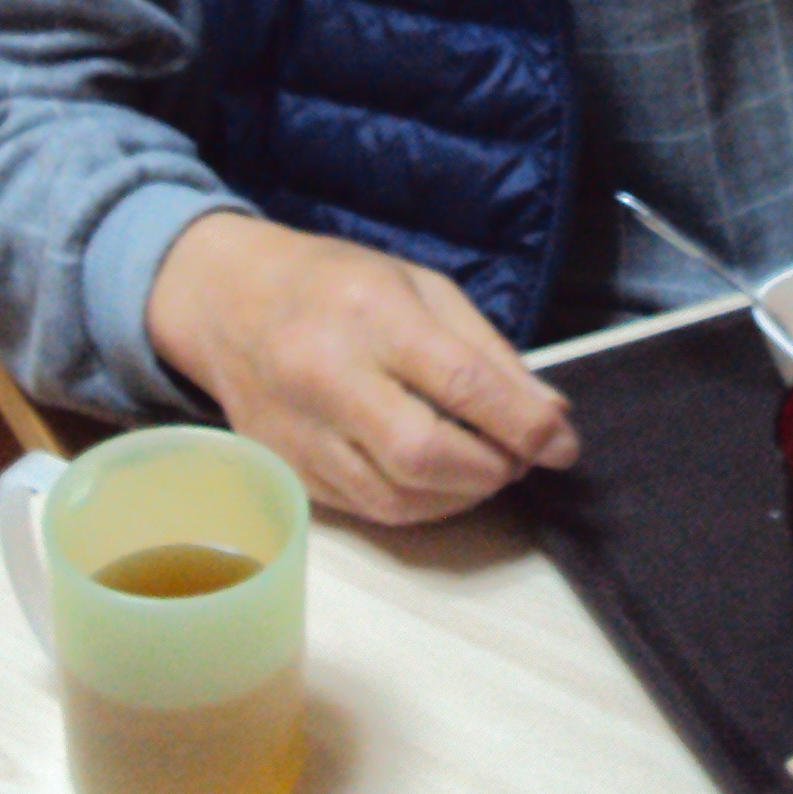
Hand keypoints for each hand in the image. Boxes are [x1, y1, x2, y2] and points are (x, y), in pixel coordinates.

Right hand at [147, 212, 580, 525]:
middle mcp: (328, 376)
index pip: (461, 383)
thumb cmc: (337, 283)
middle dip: (491, 468)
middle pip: (424, 453)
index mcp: (370, 314)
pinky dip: (420, 506)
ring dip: (461, 496)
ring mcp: (300, 431)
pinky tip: (441, 483)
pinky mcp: (288, 470)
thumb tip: (549, 414)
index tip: (564, 444)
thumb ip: (486, 350)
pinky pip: (368, 510)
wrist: (228, 302)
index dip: (524, 423)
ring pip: (396, 497)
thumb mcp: (421, 286)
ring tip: (487, 469)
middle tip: (522, 458)